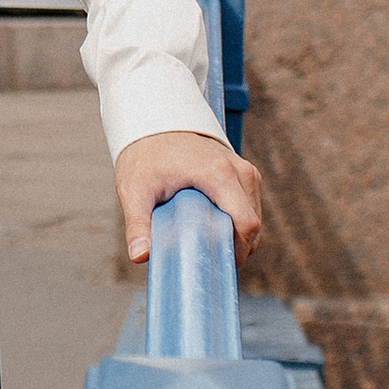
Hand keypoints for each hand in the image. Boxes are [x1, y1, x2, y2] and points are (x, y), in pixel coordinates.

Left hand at [115, 130, 263, 268]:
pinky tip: (211, 230)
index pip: (246, 225)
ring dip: (236, 236)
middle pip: (253, 226)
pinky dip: (236, 224)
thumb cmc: (145, 156)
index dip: (236, 253)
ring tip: (204, 244)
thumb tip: (139, 257)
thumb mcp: (134, 190)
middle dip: (234, 248)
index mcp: (220, 175)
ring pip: (253, 218)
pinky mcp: (245, 174)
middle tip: (203, 259)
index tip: (213, 266)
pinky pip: (249, 208)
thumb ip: (138, 224)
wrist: (156, 122)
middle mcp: (241, 171)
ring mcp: (247, 171)